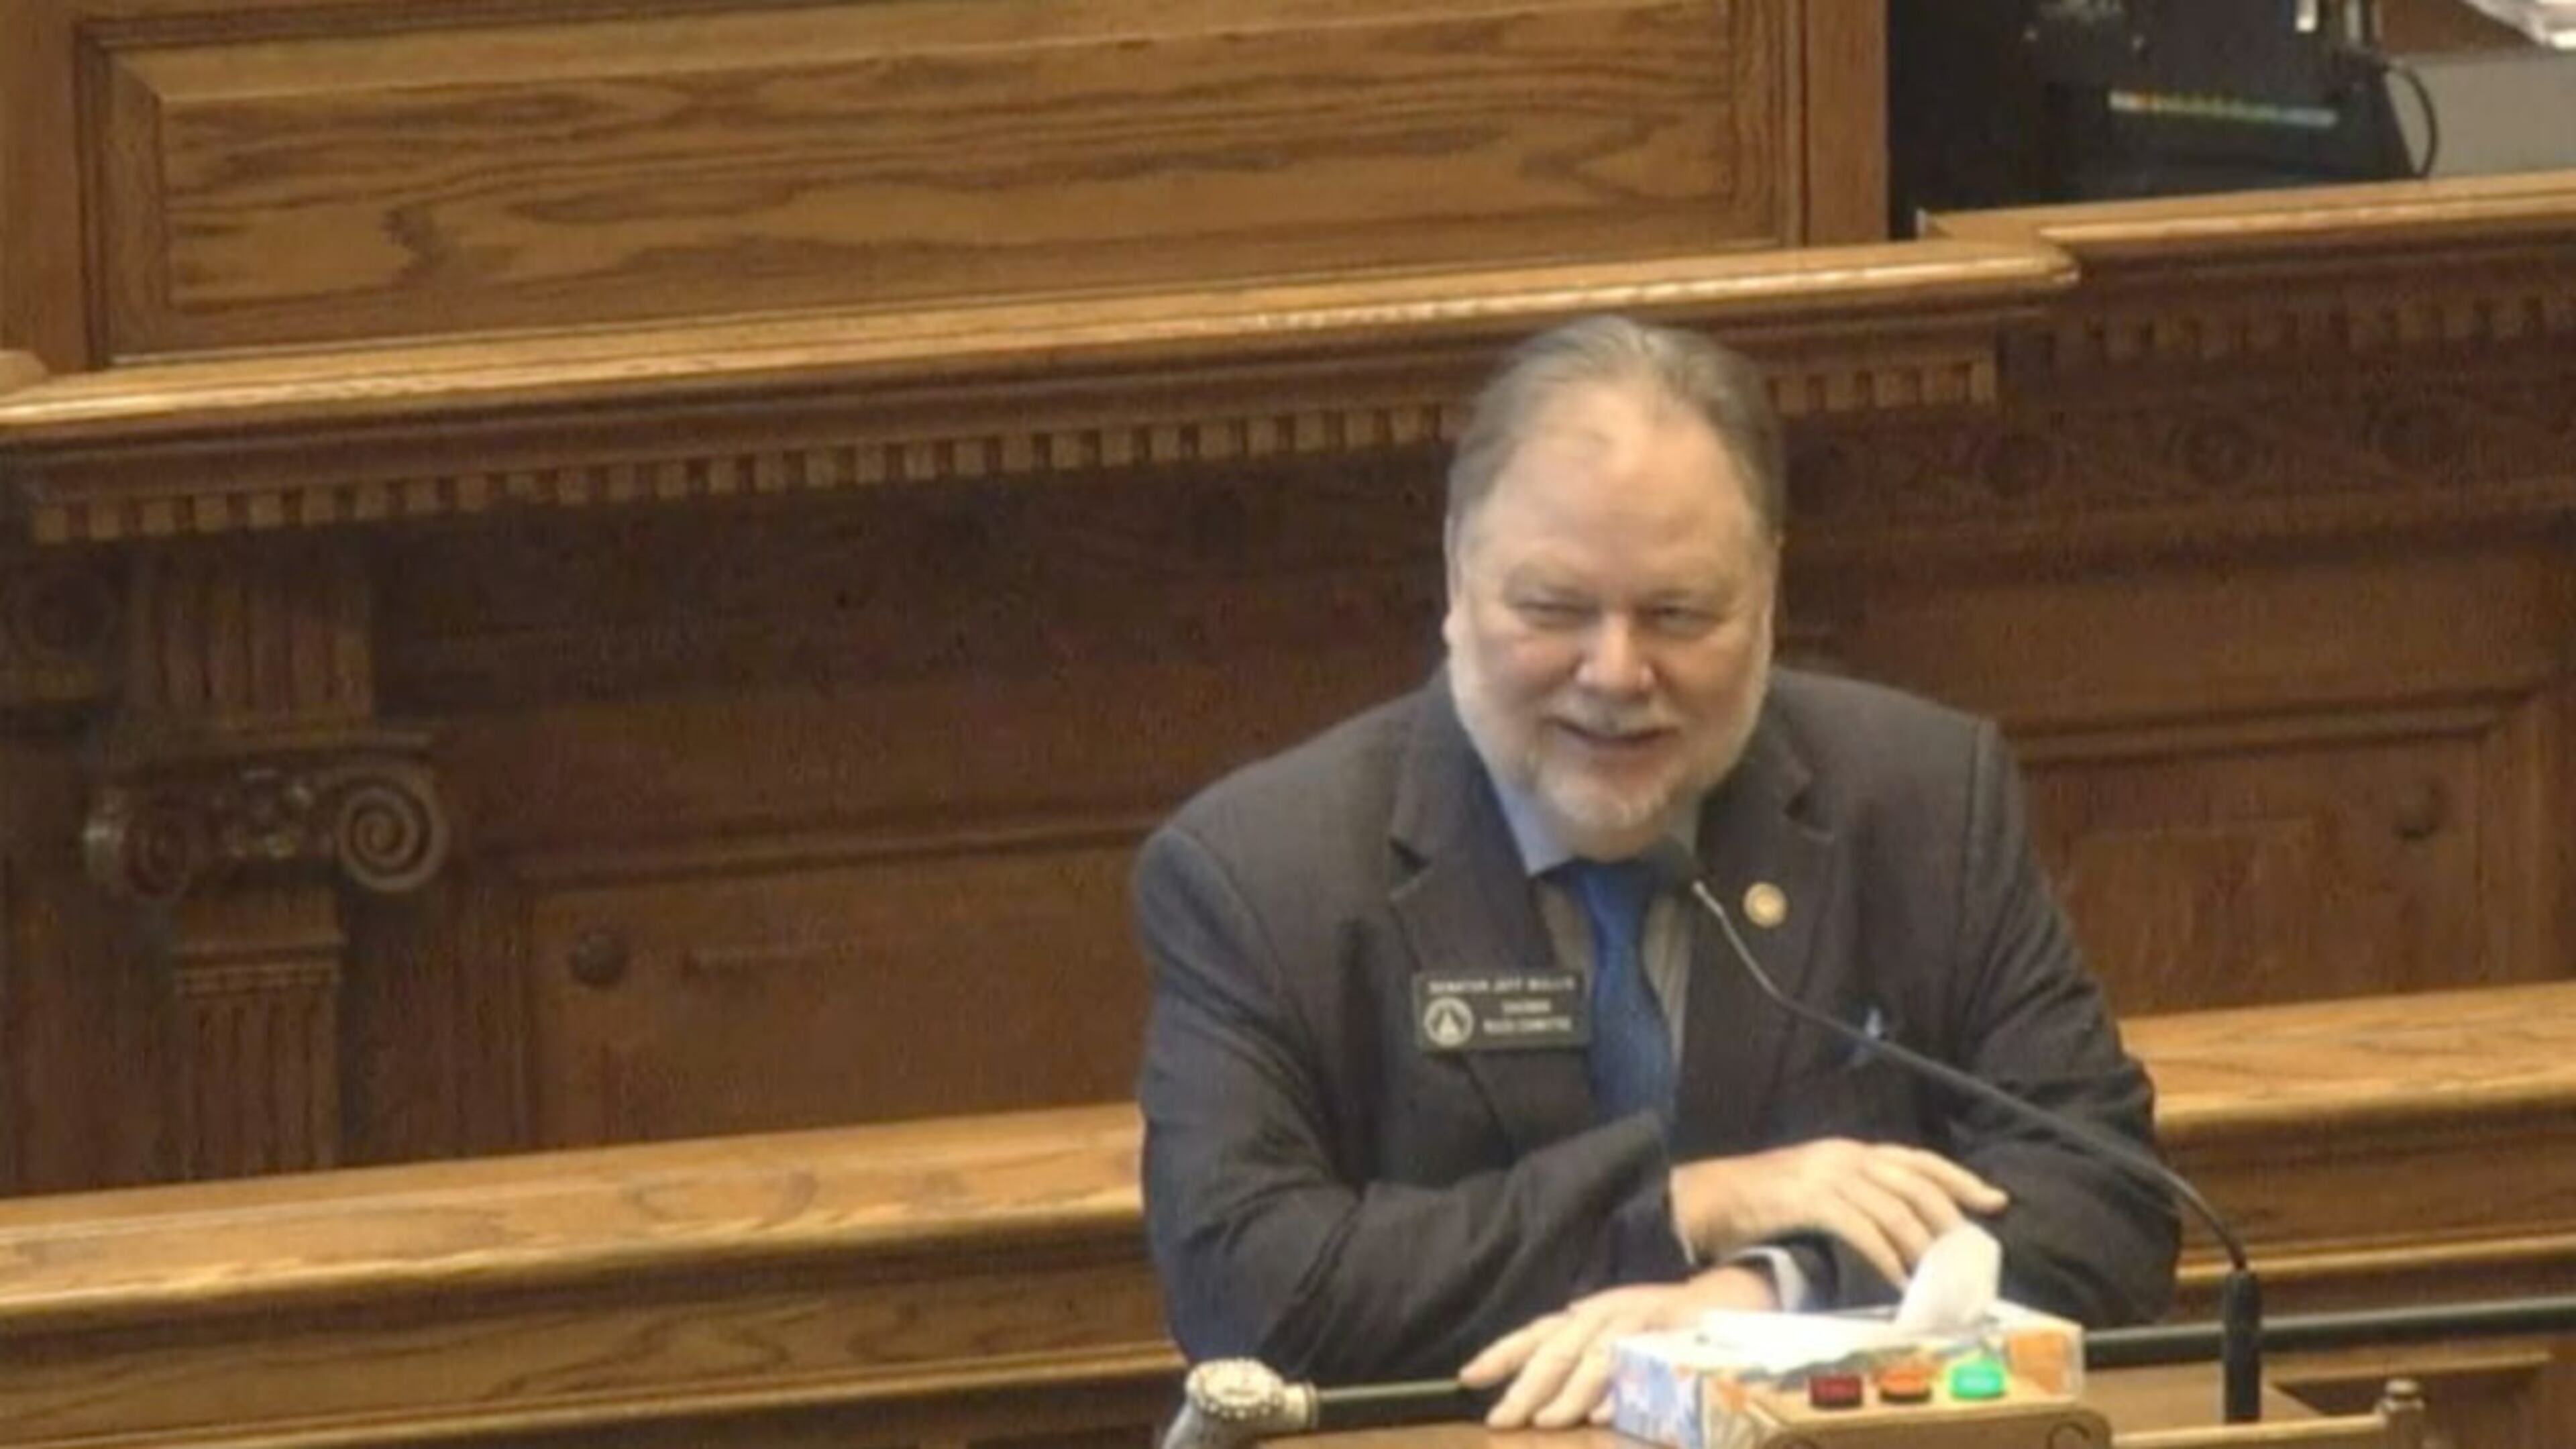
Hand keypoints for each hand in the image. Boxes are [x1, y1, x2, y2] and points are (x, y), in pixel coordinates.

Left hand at [1458, 1266, 1777, 1429]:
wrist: (1732, 1296)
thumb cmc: (1663, 1326)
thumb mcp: (1615, 1336)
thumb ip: (1582, 1362)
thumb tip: (1540, 1399)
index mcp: (1589, 1315)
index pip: (1536, 1333)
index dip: (1502, 1354)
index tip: (1467, 1377)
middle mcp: (1608, 1312)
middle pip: (1558, 1349)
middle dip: (1527, 1387)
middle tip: (1501, 1419)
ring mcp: (1641, 1322)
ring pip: (1595, 1357)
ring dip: (1569, 1393)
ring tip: (1547, 1421)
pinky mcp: (1674, 1337)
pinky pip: (1643, 1365)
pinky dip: (1622, 1391)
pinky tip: (1604, 1415)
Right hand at [1671, 1138, 2008, 1291]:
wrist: (1704, 1199)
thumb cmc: (1758, 1203)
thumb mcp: (1814, 1190)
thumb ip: (1854, 1199)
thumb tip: (1900, 1232)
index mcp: (1849, 1150)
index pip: (1918, 1159)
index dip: (1960, 1179)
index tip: (1995, 1201)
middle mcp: (1844, 1155)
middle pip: (1916, 1183)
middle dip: (1949, 1219)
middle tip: (1968, 1255)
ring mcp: (1826, 1174)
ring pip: (1894, 1207)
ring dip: (1921, 1247)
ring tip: (1936, 1278)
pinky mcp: (1808, 1199)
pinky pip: (1861, 1227)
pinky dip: (1884, 1256)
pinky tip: (1896, 1280)